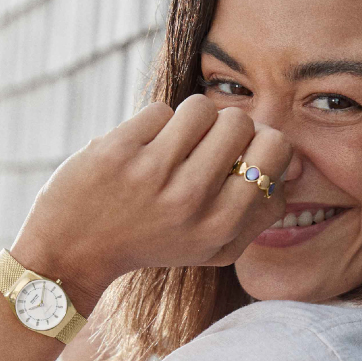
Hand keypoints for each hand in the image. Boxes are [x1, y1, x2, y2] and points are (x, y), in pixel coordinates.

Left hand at [10, 95, 292, 299]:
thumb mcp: (211, 248)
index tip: (238, 155)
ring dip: (190, 120)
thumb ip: (258, 214)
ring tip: (173, 144)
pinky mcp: (119, 151)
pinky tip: (139, 152)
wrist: (72, 252)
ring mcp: (153, 174)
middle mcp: (191, 202)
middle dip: (224, 127)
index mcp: (221, 227)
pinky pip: (161, 110)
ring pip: (203, 107)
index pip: (275, 150)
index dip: (260, 142)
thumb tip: (289, 165)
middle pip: (240, 123)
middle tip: (202, 148)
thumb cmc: (151, 242)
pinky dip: (153, 125)